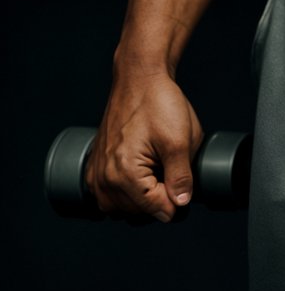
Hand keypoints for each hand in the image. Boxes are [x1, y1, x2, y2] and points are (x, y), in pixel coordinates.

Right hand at [85, 69, 203, 224]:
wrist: (139, 77)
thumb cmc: (158, 102)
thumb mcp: (180, 140)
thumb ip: (182, 178)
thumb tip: (180, 205)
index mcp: (124, 174)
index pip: (158, 210)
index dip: (178, 198)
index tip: (183, 178)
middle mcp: (104, 180)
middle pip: (140, 213)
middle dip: (160, 196)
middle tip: (171, 168)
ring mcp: (96, 174)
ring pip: (124, 208)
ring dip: (143, 196)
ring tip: (156, 167)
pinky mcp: (95, 168)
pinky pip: (110, 197)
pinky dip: (126, 192)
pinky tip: (140, 173)